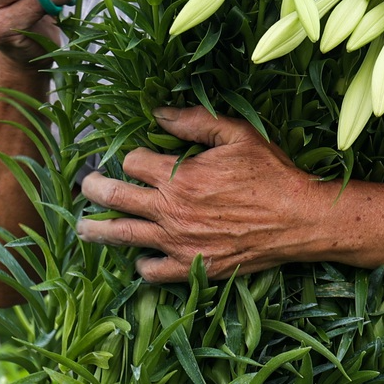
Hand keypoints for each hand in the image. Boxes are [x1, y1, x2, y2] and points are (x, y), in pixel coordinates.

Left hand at [78, 107, 322, 281]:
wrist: (299, 220)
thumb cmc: (271, 174)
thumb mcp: (236, 135)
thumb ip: (194, 121)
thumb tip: (157, 112)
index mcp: (178, 176)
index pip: (132, 162)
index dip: (132, 157)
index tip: (137, 158)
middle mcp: (170, 211)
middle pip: (114, 198)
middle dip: (94, 189)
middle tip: (87, 186)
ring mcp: (178, 243)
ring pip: (122, 237)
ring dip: (97, 231)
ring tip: (84, 228)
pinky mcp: (193, 267)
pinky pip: (153, 271)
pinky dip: (142, 265)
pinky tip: (140, 257)